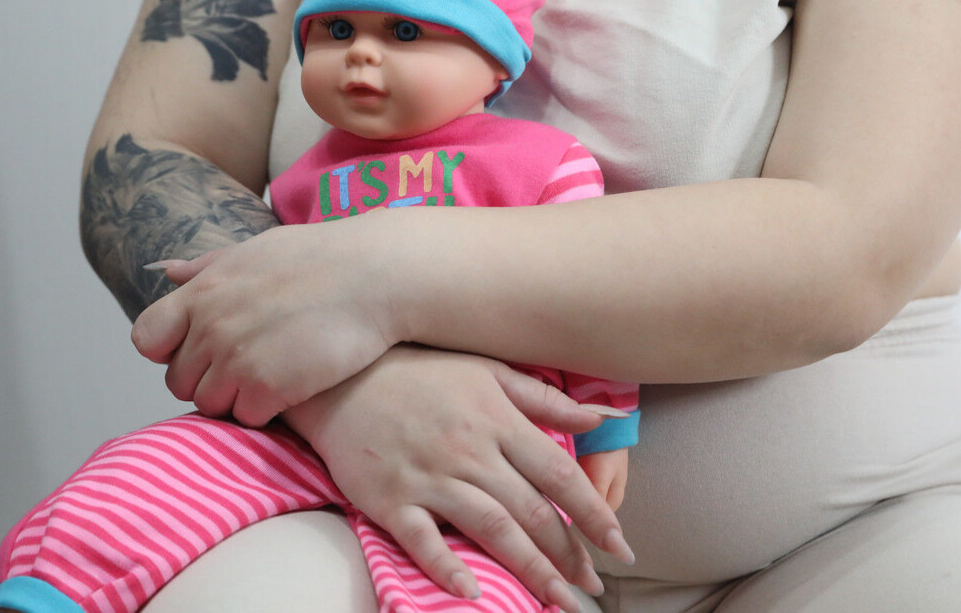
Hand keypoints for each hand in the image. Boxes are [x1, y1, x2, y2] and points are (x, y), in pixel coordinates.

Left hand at [132, 222, 397, 426]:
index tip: (199, 348)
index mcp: (203, 291)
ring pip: (211, 404)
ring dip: (237, 398)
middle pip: (179, 380)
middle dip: (208, 378)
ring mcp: (237, 359)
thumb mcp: (256, 251)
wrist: (376, 274)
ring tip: (273, 375)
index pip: (147, 338)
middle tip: (248, 366)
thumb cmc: (323, 258)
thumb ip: (208, 267)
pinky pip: (248, 418)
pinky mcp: (268, 388)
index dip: (169, 349)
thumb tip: (166, 272)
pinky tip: (293, 386)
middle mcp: (211, 326)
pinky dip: (267, 410)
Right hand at [284, 346, 635, 612]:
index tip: (619, 544)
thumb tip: (598, 418)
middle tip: (593, 586)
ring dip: (529, 569)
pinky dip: (447, 567)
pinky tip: (472, 593)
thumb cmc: (420, 371)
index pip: (559, 474)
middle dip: (569, 555)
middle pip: (531, 512)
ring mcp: (429, 477)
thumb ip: (543, 398)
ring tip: (557, 600)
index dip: (593, 512)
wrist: (341, 374)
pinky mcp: (391, 499)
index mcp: (497, 420)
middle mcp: (470, 452)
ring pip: (491, 529)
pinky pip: (422, 540)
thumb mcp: (487, 371)